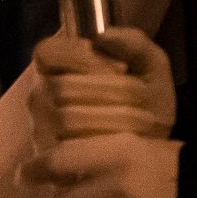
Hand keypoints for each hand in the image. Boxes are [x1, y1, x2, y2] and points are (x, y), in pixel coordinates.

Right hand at [30, 28, 173, 147]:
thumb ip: (134, 43)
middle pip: (61, 87)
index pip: (46, 53)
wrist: (154, 148)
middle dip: (108, 90)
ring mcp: (41, 130)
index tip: (121, 68)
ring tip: (142, 120)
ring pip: (66, 118)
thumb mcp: (151, 67)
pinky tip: (126, 141)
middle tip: (141, 96)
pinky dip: (104, 143)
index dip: (80, 57)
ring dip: (112, 117)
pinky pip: (68, 150)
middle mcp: (42, 97)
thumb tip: (102, 36)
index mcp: (59, 67)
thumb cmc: (146, 103)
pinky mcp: (50, 161)